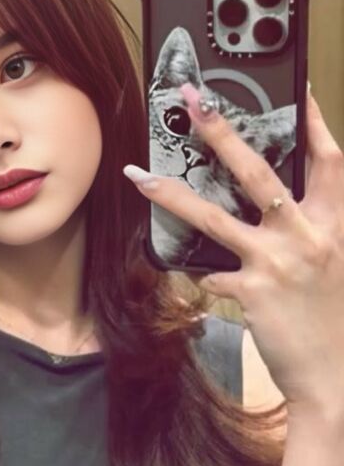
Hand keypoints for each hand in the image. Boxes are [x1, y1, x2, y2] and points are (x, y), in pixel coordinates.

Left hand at [123, 83, 343, 410]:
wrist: (336, 376)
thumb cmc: (334, 320)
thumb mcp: (334, 265)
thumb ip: (311, 231)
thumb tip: (276, 205)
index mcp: (334, 226)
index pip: (329, 162)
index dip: (315, 122)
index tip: (298, 90)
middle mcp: (308, 236)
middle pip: (259, 173)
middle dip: (223, 133)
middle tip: (195, 103)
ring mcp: (277, 262)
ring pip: (214, 217)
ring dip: (173, 194)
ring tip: (140, 176)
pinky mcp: (251, 291)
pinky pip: (210, 273)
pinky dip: (196, 271)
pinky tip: (180, 268)